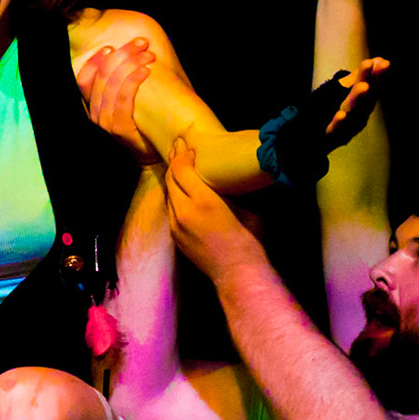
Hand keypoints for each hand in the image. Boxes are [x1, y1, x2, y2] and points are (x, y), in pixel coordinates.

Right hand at [75, 38, 157, 163]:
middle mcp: (94, 114)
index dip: (95, 60)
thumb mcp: (126, 102)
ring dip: (131, 63)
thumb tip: (130, 52)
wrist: (153, 154)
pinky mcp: (120, 128)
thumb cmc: (143, 122)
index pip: (83, 79)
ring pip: (113, 83)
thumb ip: (120, 83)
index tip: (112, 47)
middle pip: (102, 76)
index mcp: (91, 106)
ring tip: (148, 54)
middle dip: (122, 54)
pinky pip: (124, 98)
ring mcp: (105, 122)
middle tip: (141, 43)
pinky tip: (146, 70)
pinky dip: (134, 80)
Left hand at [165, 139, 265, 277]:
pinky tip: (181, 193)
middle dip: (174, 161)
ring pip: (169, 195)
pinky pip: (171, 211)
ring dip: (173, 180)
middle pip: (171, 179)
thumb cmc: (249, 240)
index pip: (182, 169)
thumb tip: (231, 180)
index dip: (183, 155)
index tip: (188, 146)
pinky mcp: (176, 237)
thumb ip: (231, 193)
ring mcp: (177, 226)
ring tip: (178, 168)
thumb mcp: (246, 208)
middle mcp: (184, 211)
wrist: (238, 273)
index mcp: (203, 200)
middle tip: (178, 148)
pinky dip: (174, 197)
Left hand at [324, 56, 389, 147]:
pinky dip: (340, 121)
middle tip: (372, 65)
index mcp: (365, 101)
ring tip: (364, 86)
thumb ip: (361, 77)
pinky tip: (341, 114)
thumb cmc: (344, 116)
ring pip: (354, 109)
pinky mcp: (335, 133)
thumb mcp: (351, 94)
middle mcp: (360, 112)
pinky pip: (337, 127)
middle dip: (370, 80)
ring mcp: (349, 123)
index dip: (378, 74)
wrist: (324, 142)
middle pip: (366, 95)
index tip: (383, 62)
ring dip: (359, 98)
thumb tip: (379, 59)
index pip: (373, 85)